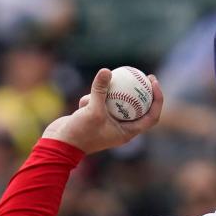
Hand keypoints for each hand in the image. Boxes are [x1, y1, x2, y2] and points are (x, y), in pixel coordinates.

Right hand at [42, 68, 163, 154]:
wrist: (58, 144)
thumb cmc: (79, 133)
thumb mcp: (91, 110)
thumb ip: (100, 91)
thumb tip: (106, 70)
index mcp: (128, 133)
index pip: (151, 117)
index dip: (157, 99)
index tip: (153, 82)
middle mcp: (121, 129)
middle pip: (138, 108)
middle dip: (140, 91)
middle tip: (142, 74)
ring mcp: (108, 123)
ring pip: (115, 102)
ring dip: (106, 95)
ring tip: (100, 90)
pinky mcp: (95, 118)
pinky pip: (99, 103)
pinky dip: (91, 100)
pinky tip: (82, 103)